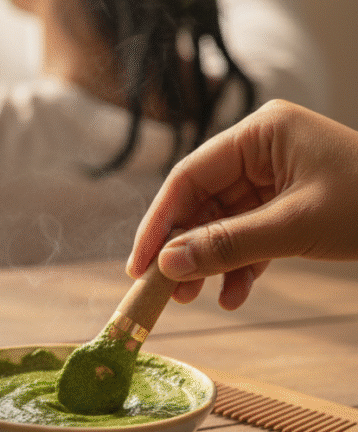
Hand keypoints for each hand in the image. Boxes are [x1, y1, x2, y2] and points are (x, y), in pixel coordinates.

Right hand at [126, 100, 357, 309]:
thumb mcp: (295, 227)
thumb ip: (228, 244)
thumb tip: (168, 264)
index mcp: (259, 133)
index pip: (190, 175)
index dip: (159, 221)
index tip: (138, 262)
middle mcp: (261, 148)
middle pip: (202, 200)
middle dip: (185, 247)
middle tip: (165, 290)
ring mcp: (275, 175)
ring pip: (224, 221)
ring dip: (210, 260)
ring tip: (195, 299)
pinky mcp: (289, 202)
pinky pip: (251, 233)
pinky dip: (242, 264)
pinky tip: (235, 295)